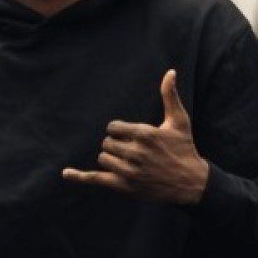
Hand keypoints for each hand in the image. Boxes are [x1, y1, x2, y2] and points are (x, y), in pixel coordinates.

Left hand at [63, 69, 209, 204]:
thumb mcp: (180, 121)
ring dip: (112, 159)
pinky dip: (80, 177)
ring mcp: (130, 171)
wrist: (191, 183)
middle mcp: (136, 153)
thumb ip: (170, 96)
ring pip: (103, 158)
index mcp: (145, 135)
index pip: (112, 128)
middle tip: (135, 151)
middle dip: (117, 145)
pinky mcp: (125, 186)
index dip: (120, 131)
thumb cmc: (184, 148)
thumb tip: (170, 71)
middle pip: (107, 143)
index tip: (132, 137)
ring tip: (130, 162)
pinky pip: (96, 178)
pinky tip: (66, 173)